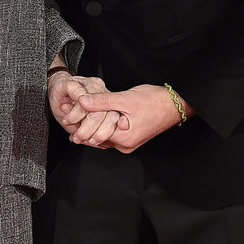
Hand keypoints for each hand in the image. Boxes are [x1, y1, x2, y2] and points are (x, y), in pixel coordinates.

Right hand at [48, 72, 128, 146]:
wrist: (54, 89)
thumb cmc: (69, 107)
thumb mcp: (82, 124)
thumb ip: (93, 132)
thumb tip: (103, 145)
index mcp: (108, 101)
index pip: (114, 118)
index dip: (105, 133)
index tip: (94, 142)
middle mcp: (102, 91)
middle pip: (104, 113)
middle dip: (91, 130)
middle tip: (81, 138)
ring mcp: (89, 85)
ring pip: (92, 106)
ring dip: (81, 122)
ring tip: (72, 130)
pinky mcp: (73, 82)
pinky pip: (77, 96)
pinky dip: (73, 112)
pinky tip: (68, 120)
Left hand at [77, 83, 192, 152]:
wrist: (176, 103)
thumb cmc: (155, 101)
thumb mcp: (125, 99)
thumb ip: (102, 101)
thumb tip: (82, 100)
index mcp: (123, 139)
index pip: (93, 136)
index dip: (79, 125)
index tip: (67, 116)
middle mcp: (126, 145)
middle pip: (97, 138)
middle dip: (82, 127)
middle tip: (68, 116)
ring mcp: (129, 142)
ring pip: (104, 136)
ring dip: (92, 126)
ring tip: (77, 115)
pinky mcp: (132, 136)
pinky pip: (112, 133)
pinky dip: (103, 126)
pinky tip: (95, 117)